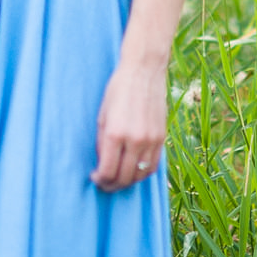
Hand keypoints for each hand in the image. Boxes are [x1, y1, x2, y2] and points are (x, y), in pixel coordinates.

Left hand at [90, 58, 166, 191]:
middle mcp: (134, 140)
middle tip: (105, 183)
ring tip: (118, 179)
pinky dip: (143, 173)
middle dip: (112, 185)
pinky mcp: (161, 137)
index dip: (100, 180)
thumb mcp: (102, 116)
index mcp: (115, 133)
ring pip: (140, 176)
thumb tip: (102, 165)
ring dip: (128, 182)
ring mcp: (150, 140)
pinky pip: (153, 166)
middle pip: (124, 178)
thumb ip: (102, 143)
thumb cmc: (118, 90)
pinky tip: (134, 171)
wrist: (143, 71)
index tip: (95, 177)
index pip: (108, 171)